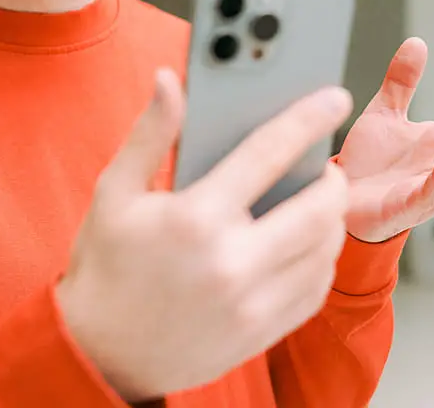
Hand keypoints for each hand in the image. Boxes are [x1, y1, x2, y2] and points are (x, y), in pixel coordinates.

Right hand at [55, 69, 352, 402]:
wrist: (99, 353)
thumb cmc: (106, 265)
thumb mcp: (115, 192)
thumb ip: (150, 133)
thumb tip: (168, 80)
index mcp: (195, 218)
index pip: (267, 154)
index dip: (307, 119)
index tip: (334, 98)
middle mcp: (230, 263)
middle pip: (316, 210)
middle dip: (333, 180)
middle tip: (325, 166)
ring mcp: (250, 304)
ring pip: (324, 252)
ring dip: (331, 221)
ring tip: (316, 203)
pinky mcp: (260, 334)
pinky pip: (314, 291)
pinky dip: (320, 261)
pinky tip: (305, 245)